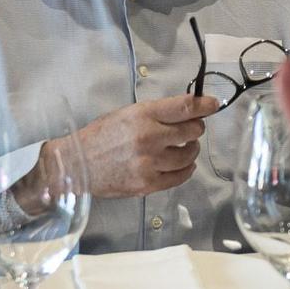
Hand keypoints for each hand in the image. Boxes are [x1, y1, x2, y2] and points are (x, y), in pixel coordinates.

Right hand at [59, 94, 218, 198]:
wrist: (76, 164)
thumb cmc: (101, 136)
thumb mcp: (127, 114)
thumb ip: (157, 113)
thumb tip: (189, 110)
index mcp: (143, 115)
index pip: (185, 108)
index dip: (205, 105)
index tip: (213, 104)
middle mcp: (149, 137)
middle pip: (193, 131)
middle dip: (195, 129)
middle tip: (189, 130)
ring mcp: (149, 163)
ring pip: (189, 155)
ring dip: (190, 150)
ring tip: (183, 148)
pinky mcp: (148, 184)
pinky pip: (180, 176)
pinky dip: (186, 169)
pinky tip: (182, 165)